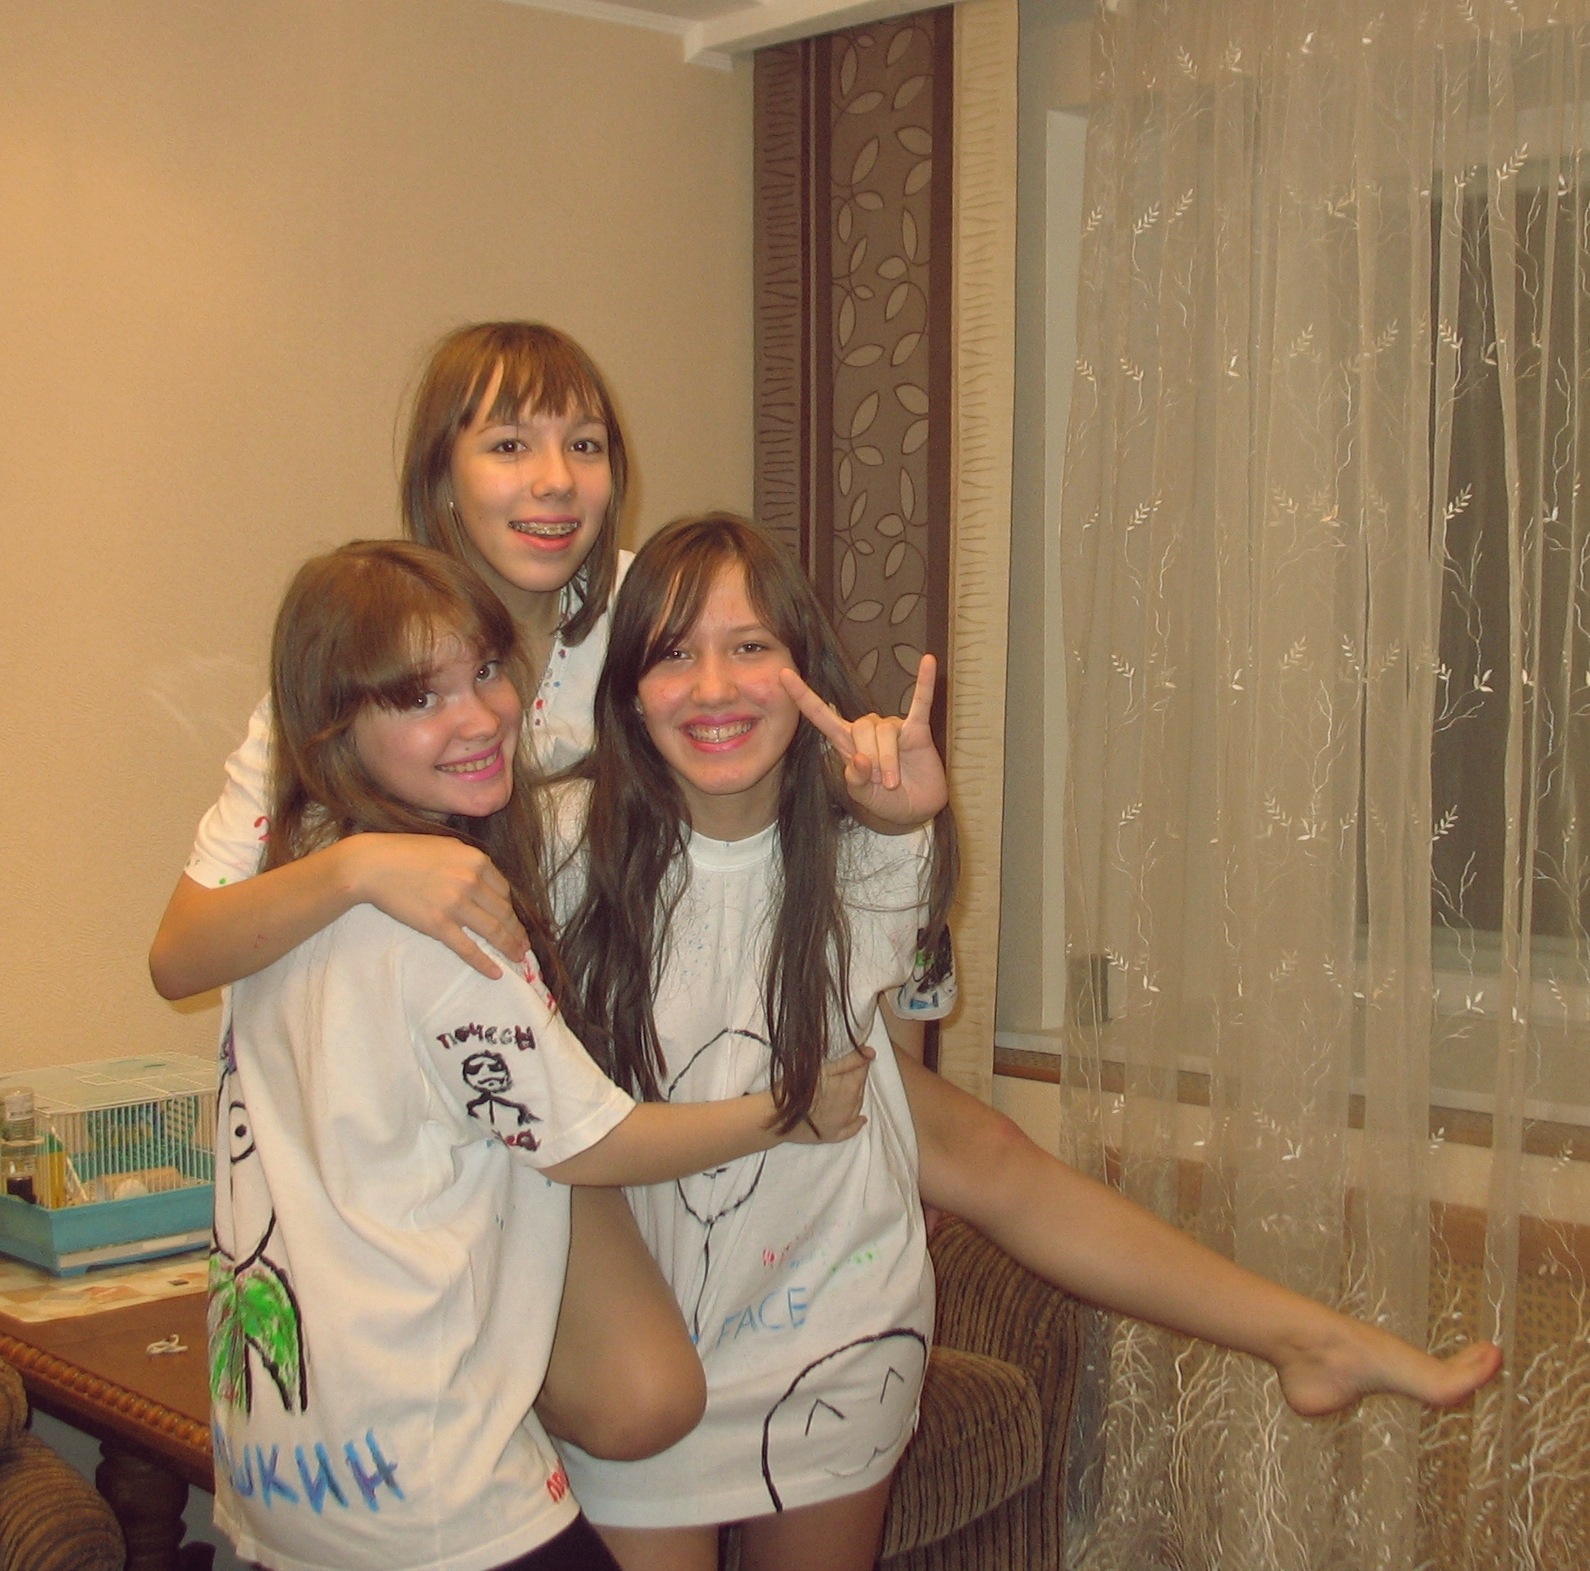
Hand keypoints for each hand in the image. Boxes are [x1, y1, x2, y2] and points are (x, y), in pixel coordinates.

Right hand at [342, 833, 528, 978]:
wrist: (373, 865)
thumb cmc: (405, 852)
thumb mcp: (447, 847)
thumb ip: (469, 862)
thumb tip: (484, 881)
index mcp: (476, 860)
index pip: (504, 891)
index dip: (511, 909)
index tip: (514, 921)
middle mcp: (471, 881)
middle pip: (504, 912)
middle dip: (517, 931)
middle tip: (524, 945)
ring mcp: (456, 904)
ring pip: (493, 931)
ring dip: (509, 947)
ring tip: (517, 958)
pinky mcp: (438, 925)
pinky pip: (468, 948)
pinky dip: (484, 963)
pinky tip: (496, 972)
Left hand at [779, 654, 948, 828]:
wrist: (916, 810)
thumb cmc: (884, 801)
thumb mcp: (863, 797)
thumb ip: (856, 781)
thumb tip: (861, 759)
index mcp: (846, 743)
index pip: (821, 715)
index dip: (803, 696)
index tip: (784, 674)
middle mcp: (867, 730)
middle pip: (860, 728)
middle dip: (871, 759)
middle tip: (881, 783)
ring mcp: (893, 727)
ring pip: (885, 732)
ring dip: (889, 761)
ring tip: (894, 782)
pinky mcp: (917, 729)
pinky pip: (921, 702)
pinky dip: (925, 683)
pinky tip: (929, 661)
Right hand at [789, 1044, 873, 1142]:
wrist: (777, 1117)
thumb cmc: (797, 1088)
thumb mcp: (824, 1069)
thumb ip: (850, 1060)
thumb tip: (871, 1052)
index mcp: (850, 1089)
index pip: (861, 1071)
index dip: (859, 1061)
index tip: (856, 1053)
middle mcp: (850, 1108)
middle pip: (859, 1088)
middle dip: (855, 1077)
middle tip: (845, 1068)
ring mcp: (842, 1124)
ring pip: (856, 1107)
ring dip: (855, 1096)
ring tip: (847, 1086)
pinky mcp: (831, 1135)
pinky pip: (850, 1130)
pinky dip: (856, 1123)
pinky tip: (861, 1119)